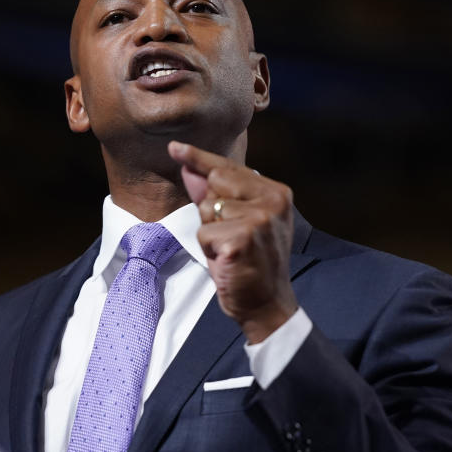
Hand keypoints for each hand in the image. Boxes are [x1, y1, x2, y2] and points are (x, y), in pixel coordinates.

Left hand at [168, 140, 297, 343]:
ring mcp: (260, 219)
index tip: (175, 147)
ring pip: (207, 209)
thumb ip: (213, 193)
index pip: (229, 167)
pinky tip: (227, 261)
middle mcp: (273, 201)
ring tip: (230, 250)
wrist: (267, 304)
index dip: (199, 157)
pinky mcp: (243, 239)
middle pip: (216, 182)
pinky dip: (208, 249)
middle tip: (230, 236)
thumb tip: (188, 166)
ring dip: (209, 232)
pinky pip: (204, 232)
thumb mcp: (233, 223)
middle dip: (211, 208)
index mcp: (276, 192)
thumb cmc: (249, 263)